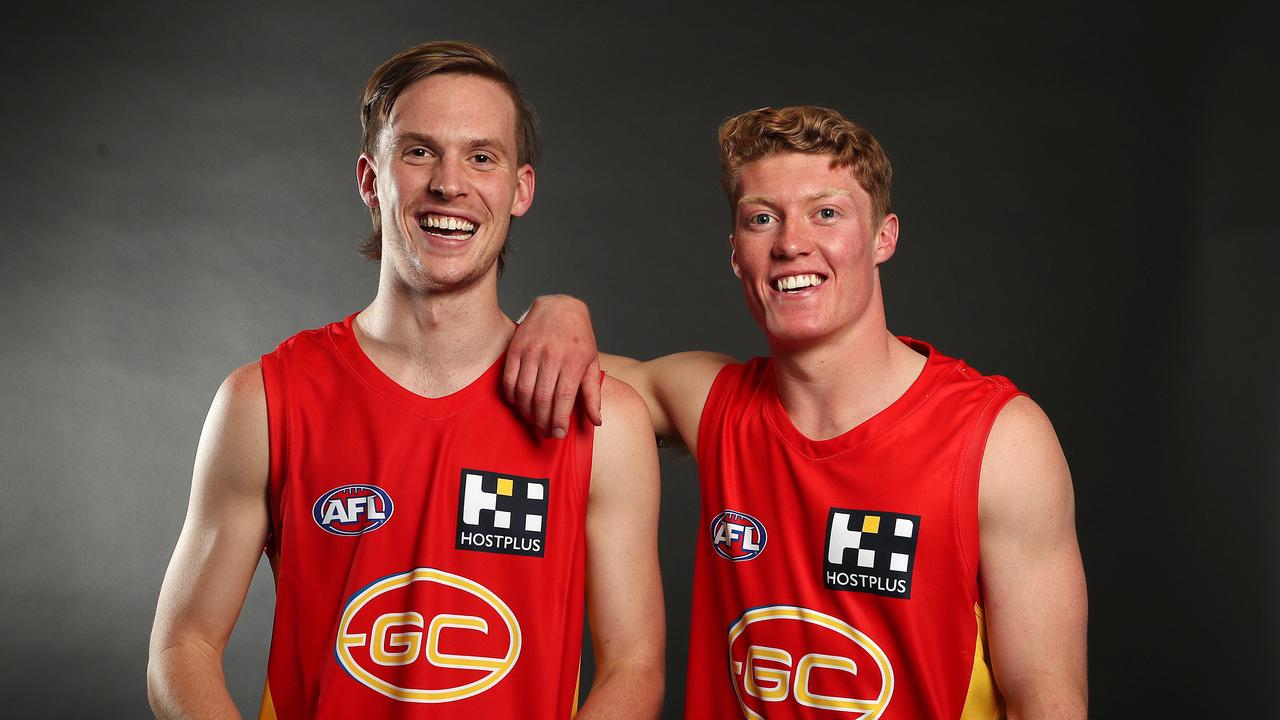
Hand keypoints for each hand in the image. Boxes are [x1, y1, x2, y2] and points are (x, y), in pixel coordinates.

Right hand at [505, 295, 602, 436]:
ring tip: (534, 420)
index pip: (563, 398)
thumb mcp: (591, 364)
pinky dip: (512, 397)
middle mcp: (551, 356)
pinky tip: (520, 404)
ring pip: (524, 392)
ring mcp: (531, 351)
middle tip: (545, 431)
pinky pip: (509, 380)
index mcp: (573, 361)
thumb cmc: (578, 338)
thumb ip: (593, 394)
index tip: (558, 433)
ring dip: (527, 412)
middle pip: (542, 399)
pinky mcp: (516, 348)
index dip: (559, 420)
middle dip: (543, 421)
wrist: (560, 306)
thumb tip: (596, 421)